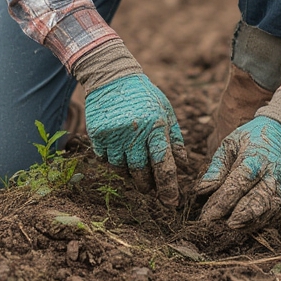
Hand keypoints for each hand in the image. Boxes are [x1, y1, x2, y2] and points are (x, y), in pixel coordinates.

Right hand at [84, 74, 187, 205]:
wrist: (111, 76)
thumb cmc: (144, 95)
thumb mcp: (165, 111)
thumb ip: (175, 139)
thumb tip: (184, 165)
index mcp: (156, 126)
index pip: (163, 164)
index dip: (168, 187)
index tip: (171, 203)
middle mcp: (134, 132)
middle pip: (140, 172)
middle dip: (147, 186)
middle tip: (151, 189)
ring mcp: (113, 134)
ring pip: (122, 169)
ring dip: (129, 174)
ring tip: (134, 164)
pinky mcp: (97, 134)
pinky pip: (105, 160)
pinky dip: (113, 161)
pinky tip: (118, 151)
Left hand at [195, 115, 280, 227]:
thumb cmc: (251, 137)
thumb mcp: (230, 143)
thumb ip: (216, 167)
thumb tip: (201, 190)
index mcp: (254, 158)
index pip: (237, 184)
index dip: (221, 202)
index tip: (206, 218)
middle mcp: (271, 173)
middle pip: (256, 201)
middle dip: (236, 218)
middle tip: (216, 231)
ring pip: (267, 210)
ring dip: (248, 224)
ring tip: (229, 233)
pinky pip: (273, 212)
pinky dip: (259, 222)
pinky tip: (243, 228)